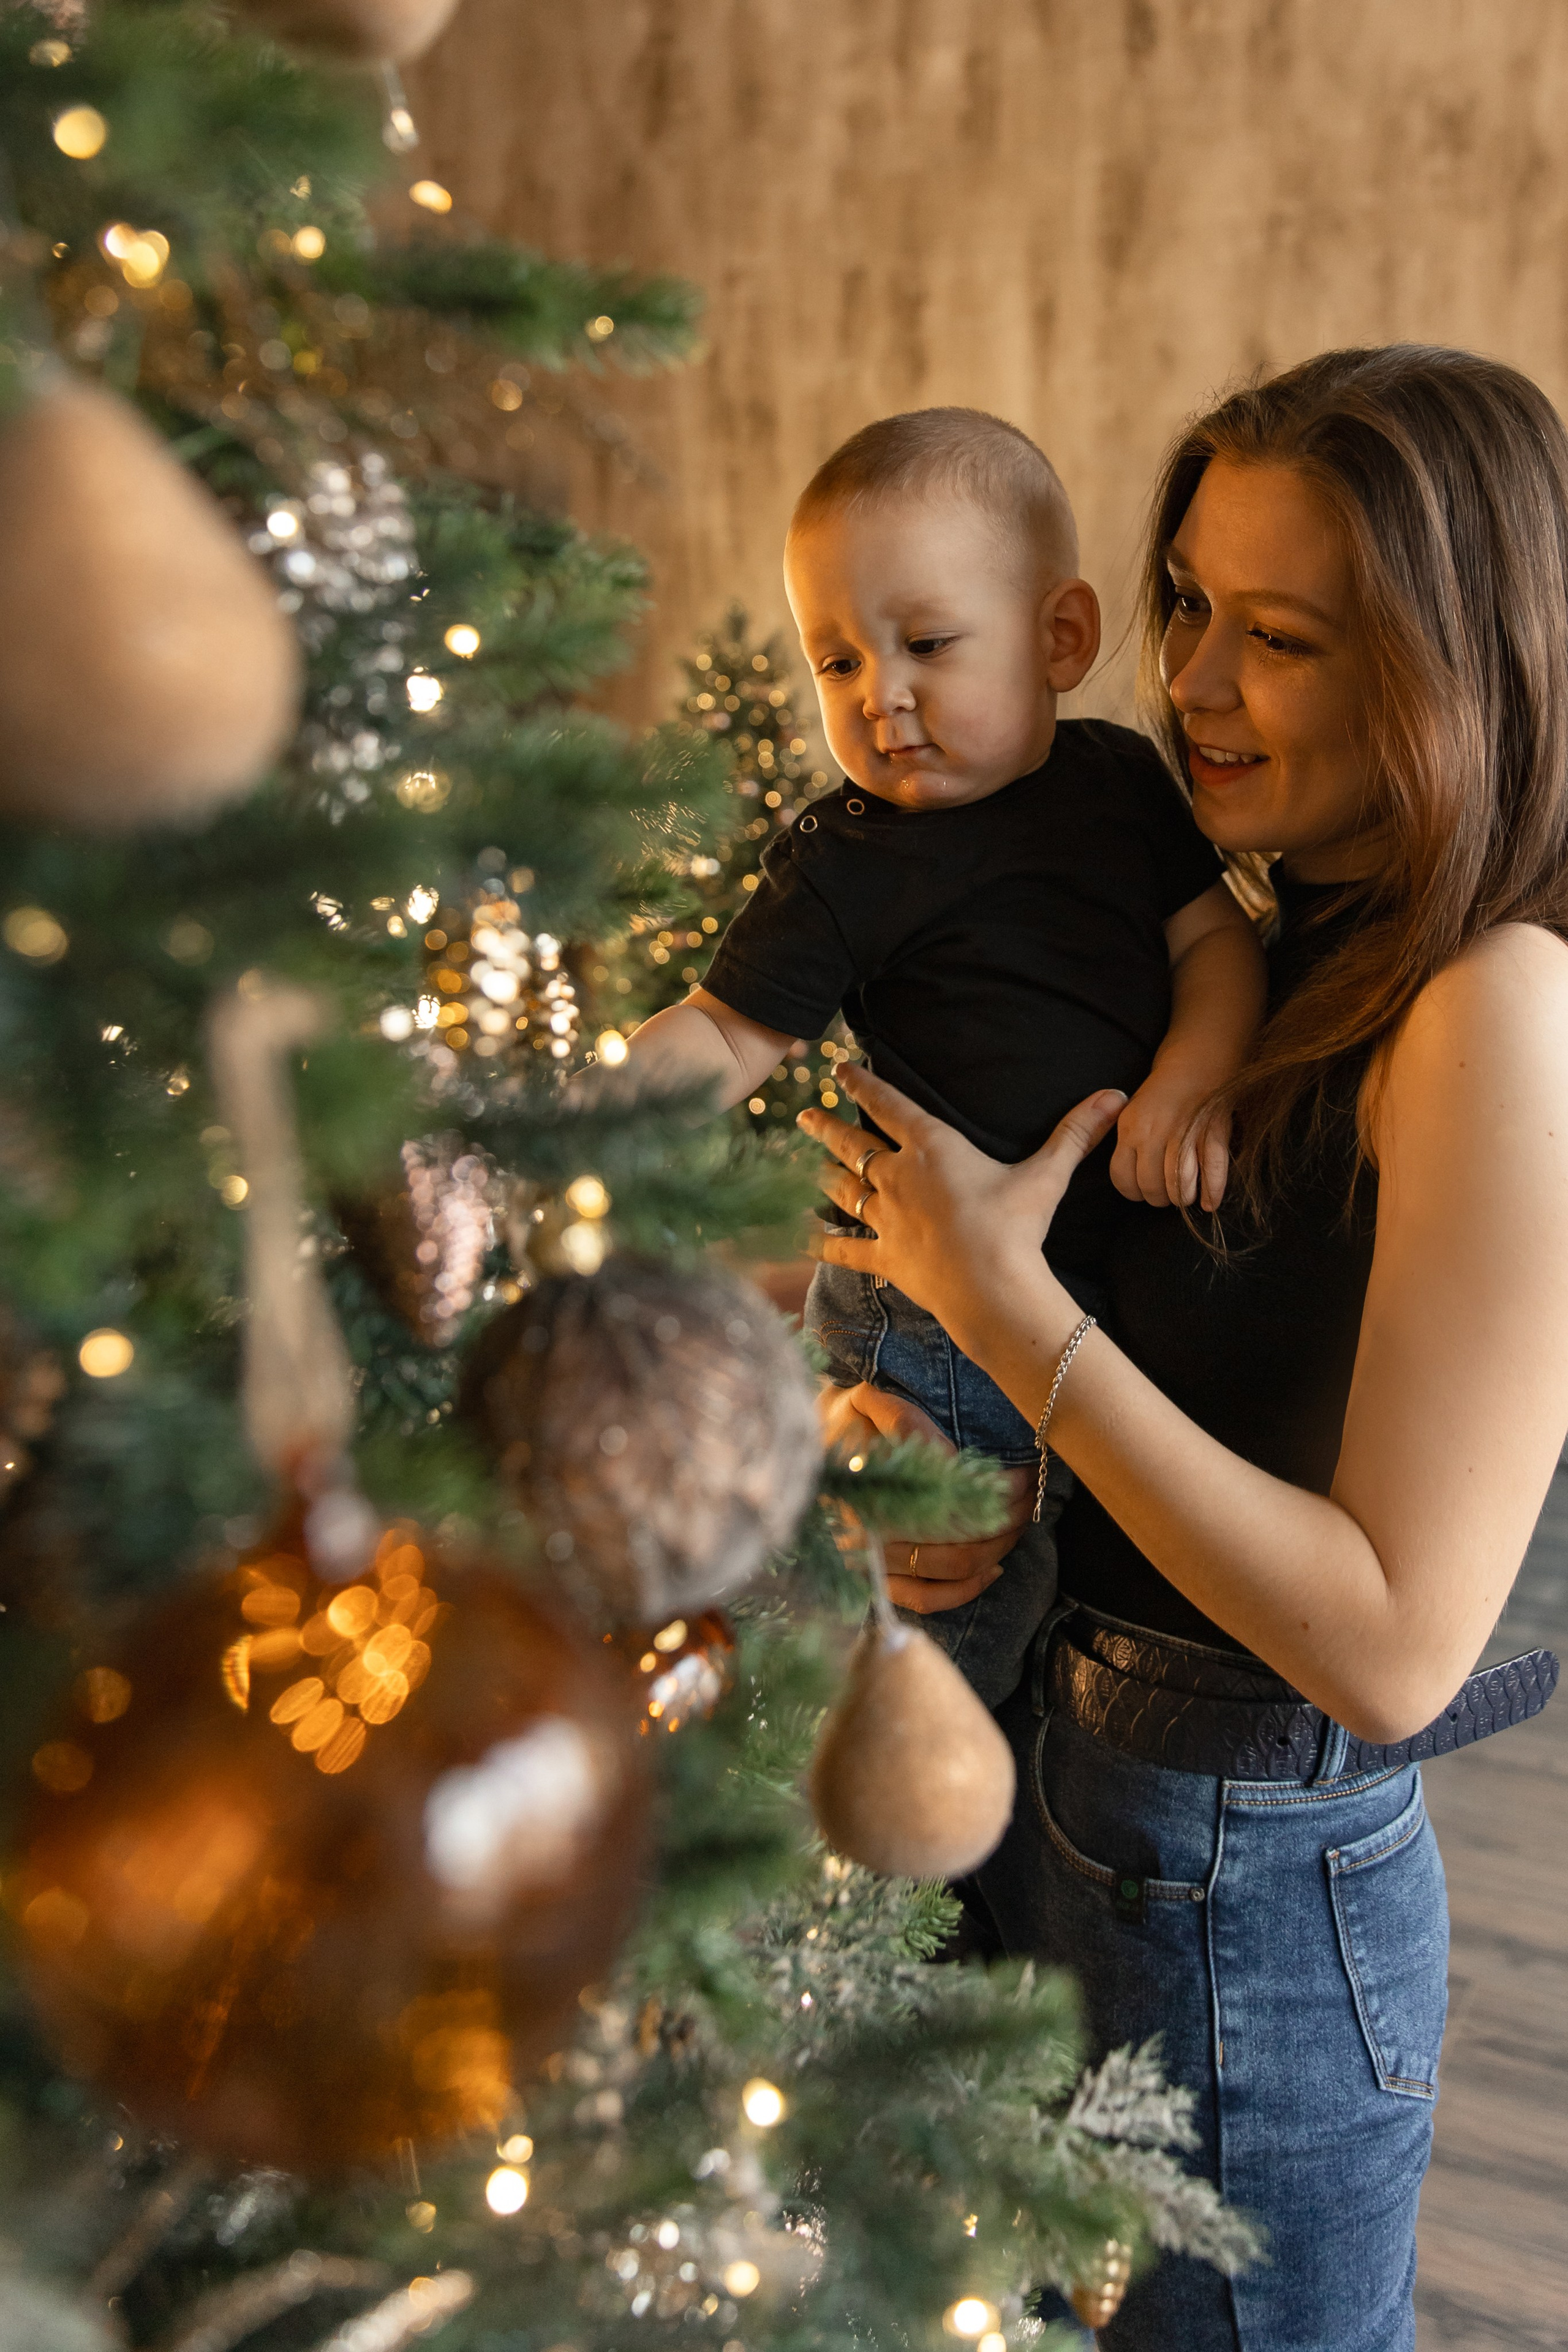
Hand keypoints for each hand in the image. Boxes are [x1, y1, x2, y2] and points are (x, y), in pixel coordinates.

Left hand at [796, 1065, 1125, 1354]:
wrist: (992, 1287)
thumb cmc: (1016, 1227)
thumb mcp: (1046, 1175)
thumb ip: (1075, 1134)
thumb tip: (1117, 1096)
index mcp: (932, 1148)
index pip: (889, 1105)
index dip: (862, 1083)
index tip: (839, 1068)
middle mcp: (899, 1177)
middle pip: (853, 1144)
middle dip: (827, 1125)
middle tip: (804, 1113)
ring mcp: (886, 1218)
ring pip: (843, 1189)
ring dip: (823, 1174)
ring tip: (807, 1162)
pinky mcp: (885, 1256)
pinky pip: (845, 1248)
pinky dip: (823, 1241)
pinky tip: (804, 1236)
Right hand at [824, 1381, 1034, 1612]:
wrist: (803, 1455)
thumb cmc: (845, 1425)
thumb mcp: (867, 1405)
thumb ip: (905, 1422)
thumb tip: (952, 1460)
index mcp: (868, 1486)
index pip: (948, 1495)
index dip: (994, 1488)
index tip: (1020, 1472)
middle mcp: (870, 1531)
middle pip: (960, 1534)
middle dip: (1005, 1515)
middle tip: (1029, 1492)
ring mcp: (874, 1563)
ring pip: (954, 1566)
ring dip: (998, 1545)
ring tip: (1019, 1519)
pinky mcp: (878, 1584)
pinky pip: (928, 1599)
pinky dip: (967, 1589)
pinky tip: (994, 1568)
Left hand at [1109, 1073, 1231, 1209]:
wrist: (1199, 1058)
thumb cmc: (1166, 1091)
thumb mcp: (1135, 1113)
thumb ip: (1132, 1144)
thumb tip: (1134, 1181)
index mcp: (1130, 1127)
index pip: (1122, 1177)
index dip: (1133, 1191)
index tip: (1142, 1192)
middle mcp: (1154, 1132)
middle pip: (1151, 1186)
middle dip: (1160, 1198)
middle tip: (1167, 1196)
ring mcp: (1184, 1132)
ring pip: (1178, 1185)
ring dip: (1183, 1197)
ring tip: (1186, 1196)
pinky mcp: (1213, 1130)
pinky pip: (1212, 1170)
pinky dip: (1212, 1191)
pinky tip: (1210, 1202)